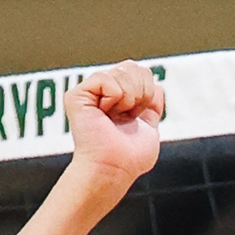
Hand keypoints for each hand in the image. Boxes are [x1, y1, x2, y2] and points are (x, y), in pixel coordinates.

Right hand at [65, 62, 164, 192]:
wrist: (113, 168)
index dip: (147, 93)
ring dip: (129, 99)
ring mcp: (90, 92)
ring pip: (123, 70)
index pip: (142, 73)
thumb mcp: (150, 130)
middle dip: (140, 93)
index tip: (136, 117)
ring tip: (115, 117)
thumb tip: (157, 86)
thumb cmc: (130, 159)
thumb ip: (153, 108)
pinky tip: (104, 114)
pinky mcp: (77, 95)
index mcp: (120, 100)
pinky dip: (114, 98)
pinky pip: (106, 78)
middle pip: (133, 66)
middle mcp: (103, 93)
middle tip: (127, 117)